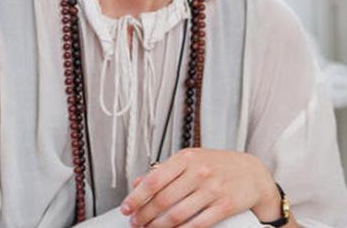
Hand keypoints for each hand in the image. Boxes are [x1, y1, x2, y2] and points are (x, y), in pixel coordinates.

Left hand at [120, 148, 281, 226]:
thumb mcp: (191, 159)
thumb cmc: (218, 165)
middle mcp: (198, 172)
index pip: (154, 179)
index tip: (126, 208)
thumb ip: (165, 170)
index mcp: (186, 157)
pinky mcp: (224, 206)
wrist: (252, 172)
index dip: (137, 197)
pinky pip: (198, 224)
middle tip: (136, 223)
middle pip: (163, 199)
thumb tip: (139, 182)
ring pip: (177, 214)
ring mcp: (212, 189)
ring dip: (158, 227)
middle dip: (144, 215)